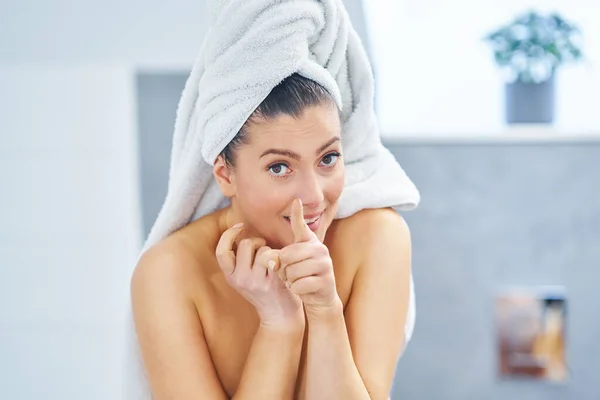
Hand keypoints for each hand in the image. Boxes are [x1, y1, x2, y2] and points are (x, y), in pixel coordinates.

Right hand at [215, 223, 303, 329]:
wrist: (279, 315)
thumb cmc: (263, 290)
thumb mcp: (244, 278)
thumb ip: (239, 259)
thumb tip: (239, 229)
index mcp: (231, 277)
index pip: (222, 251)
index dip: (228, 235)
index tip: (239, 226)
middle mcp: (241, 279)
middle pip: (246, 244)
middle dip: (257, 241)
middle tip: (264, 250)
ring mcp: (257, 281)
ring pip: (262, 249)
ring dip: (270, 250)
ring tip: (273, 262)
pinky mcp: (272, 281)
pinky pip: (275, 256)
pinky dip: (280, 255)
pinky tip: (282, 264)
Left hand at [278, 199, 341, 315]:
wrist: (320, 297)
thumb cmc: (303, 275)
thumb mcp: (294, 261)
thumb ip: (281, 256)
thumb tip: (272, 259)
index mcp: (311, 242)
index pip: (301, 226)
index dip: (297, 213)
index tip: (295, 199)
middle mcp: (320, 249)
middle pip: (287, 256)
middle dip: (283, 269)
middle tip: (289, 274)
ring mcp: (325, 265)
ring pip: (292, 272)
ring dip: (290, 281)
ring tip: (297, 281)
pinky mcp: (325, 282)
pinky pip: (299, 286)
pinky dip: (296, 290)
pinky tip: (303, 289)